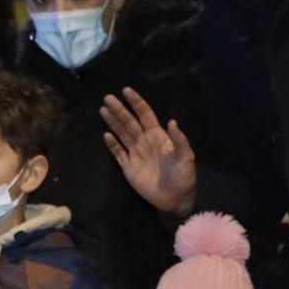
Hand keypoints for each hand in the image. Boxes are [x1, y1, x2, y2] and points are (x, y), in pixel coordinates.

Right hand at [101, 88, 197, 216]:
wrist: (176, 198)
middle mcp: (144, 141)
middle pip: (129, 121)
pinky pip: (118, 152)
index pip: (144, 114)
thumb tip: (172, 121)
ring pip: (122, 133)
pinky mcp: (129, 167)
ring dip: (113, 122)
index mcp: (158, 136)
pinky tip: (106, 135)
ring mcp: (135, 153)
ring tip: (103, 110)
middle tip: (107, 98)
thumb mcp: (186, 157)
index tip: (126, 90)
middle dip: (119, 109)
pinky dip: (112, 144)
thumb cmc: (183, 176)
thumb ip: (179, 140)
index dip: (136, 102)